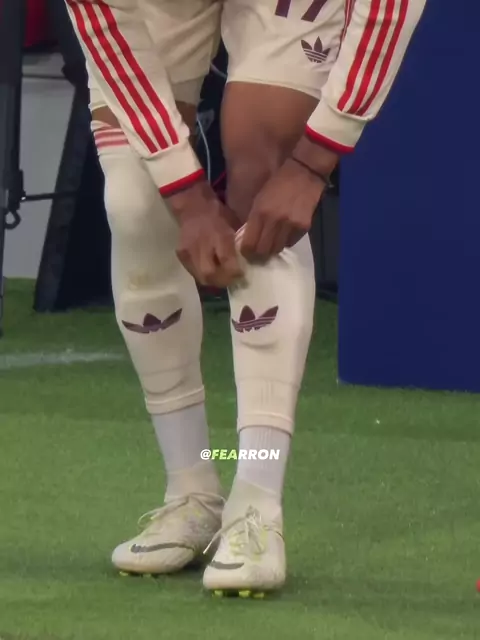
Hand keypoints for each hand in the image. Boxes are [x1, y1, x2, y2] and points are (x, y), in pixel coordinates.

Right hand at [167, 180, 243, 287]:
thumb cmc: (218, 214)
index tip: (242, 275)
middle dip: (223, 281)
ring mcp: (189, 251)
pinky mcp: (181, 254)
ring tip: (222, 279)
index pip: (227, 262)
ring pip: (200, 276)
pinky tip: (210, 272)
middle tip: (231, 281)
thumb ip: (238, 245)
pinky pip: (192, 272)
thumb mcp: (233, 225)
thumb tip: (247, 262)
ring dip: (213, 281)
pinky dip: (202, 275)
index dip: (235, 273)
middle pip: (210, 274)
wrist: (193, 206)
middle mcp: (202, 245)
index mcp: (218, 236)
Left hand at [240, 137, 338, 259]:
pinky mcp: (303, 227)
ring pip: (277, 249)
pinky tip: (283, 234)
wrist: (305, 173)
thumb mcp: (259, 198)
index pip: (250, 244)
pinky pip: (290, 243)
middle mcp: (275, 221)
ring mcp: (291, 225)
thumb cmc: (278, 183)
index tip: (245, 252)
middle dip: (258, 254)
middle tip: (256, 253)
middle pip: (263, 251)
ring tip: (270, 244)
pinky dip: (285, 242)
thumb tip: (248, 238)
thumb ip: (253, 219)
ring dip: (272, 249)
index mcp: (260, 212)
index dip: (246, 251)